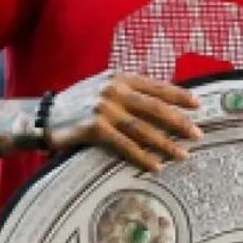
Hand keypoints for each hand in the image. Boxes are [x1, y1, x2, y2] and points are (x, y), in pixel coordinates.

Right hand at [46, 70, 202, 171]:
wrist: (44, 117)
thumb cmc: (78, 104)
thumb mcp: (103, 88)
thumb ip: (128, 91)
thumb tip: (162, 104)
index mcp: (119, 76)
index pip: (156, 86)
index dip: (179, 96)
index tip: (198, 105)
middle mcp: (114, 89)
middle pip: (155, 108)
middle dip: (180, 122)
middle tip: (198, 134)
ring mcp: (104, 108)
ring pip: (144, 129)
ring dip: (166, 143)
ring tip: (183, 154)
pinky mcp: (94, 128)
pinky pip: (126, 146)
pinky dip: (143, 157)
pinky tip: (157, 166)